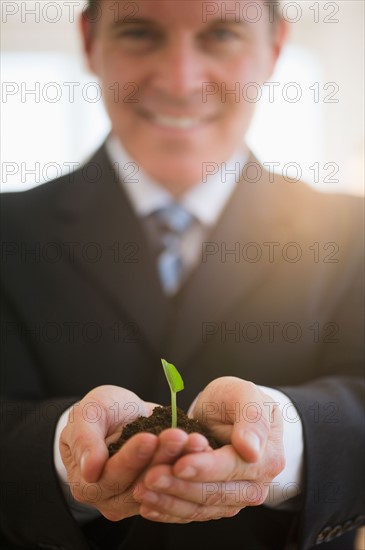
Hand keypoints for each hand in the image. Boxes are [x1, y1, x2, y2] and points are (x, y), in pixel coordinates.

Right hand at [59, 385, 210, 520]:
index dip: (131, 457)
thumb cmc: (100, 412)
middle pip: (140, 484)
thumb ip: (85, 438)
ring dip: (180, 462)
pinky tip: (201, 447)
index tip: (149, 438)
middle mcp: (110, 499)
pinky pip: (177, 483)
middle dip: (161, 458)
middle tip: (178, 436)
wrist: (120, 415)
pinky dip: (190, 464)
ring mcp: (136, 499)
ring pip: (162, 485)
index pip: (111, 475)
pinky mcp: (160, 492)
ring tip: (194, 441)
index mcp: (86, 484)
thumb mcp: (89, 413)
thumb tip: (90, 470)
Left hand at [136, 377, 284, 522]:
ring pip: (200, 507)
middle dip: (180, 486)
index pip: (232, 467)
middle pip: (214, 493)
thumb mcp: (243, 394)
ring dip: (169, 502)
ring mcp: (234, 498)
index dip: (205, 467)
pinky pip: (191, 513)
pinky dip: (168, 512)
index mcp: (267, 458)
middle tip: (150, 477)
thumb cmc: (234, 400)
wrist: (225, 412)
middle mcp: (254, 485)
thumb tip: (251, 450)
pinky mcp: (215, 505)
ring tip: (142, 491)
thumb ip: (251, 418)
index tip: (179, 463)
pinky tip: (147, 506)